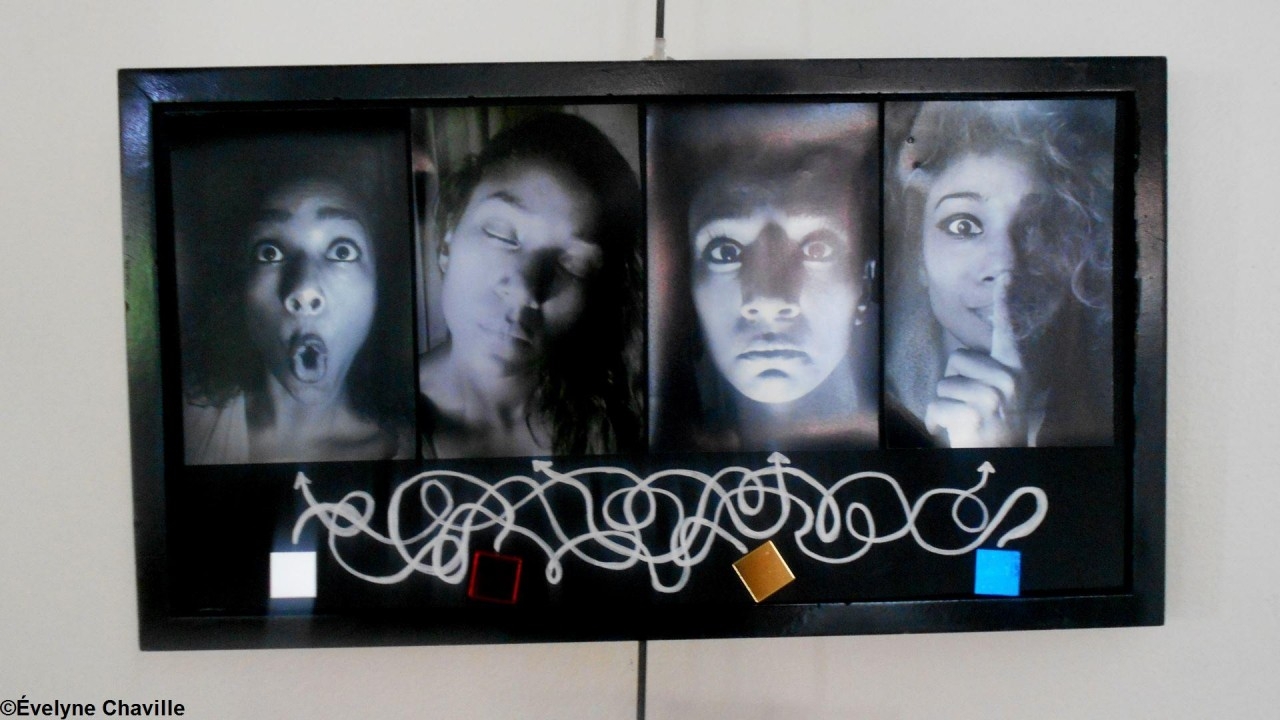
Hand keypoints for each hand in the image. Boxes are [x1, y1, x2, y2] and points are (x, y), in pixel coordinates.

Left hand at [924, 274, 1028, 447]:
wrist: (1002, 461)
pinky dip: (936, 421)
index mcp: (1014, 370)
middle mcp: (1008, 379)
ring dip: (945, 403)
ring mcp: (992, 397)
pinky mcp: (973, 413)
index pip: (1007, 331)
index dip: (1005, 302)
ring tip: (965, 419)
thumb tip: (961, 353)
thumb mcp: (998, 394)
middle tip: (972, 407)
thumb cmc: (992, 425)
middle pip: (957, 358)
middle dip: (954, 382)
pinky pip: (935, 405)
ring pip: (943, 383)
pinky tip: (954, 431)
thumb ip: (986, 371)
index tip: (1006, 275)